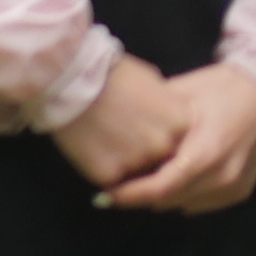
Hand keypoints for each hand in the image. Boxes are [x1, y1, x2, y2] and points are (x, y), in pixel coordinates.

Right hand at [50, 55, 184, 194]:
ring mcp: (138, 162)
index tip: (140, 125)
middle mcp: (164, 146)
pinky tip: (91, 147)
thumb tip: (166, 116)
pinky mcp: (110, 175)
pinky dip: (101, 168)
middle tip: (120, 134)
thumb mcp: (153, 83)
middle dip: (142, 152)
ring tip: (104, 138)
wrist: (75, 81)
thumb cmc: (113, 76)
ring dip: (123, 163)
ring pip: (135, 173)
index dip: (157, 136)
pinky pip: (110, 180)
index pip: (177, 142)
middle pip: (158, 160)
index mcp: (181, 123)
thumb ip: (166, 107)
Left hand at [100, 64, 255, 212]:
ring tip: (148, 176)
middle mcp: (222, 177)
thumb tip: (114, 141)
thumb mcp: (180, 97)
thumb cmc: (221, 87)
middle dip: (142, 195)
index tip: (104, 196)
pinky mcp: (241, 191)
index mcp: (206, 153)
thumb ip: (151, 125)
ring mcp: (234, 187)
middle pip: (168, 201)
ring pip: (183, 205)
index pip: (159, 189)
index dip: (130, 196)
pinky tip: (177, 176)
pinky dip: (184, 194)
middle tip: (121, 183)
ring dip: (164, 195)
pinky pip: (201, 203)